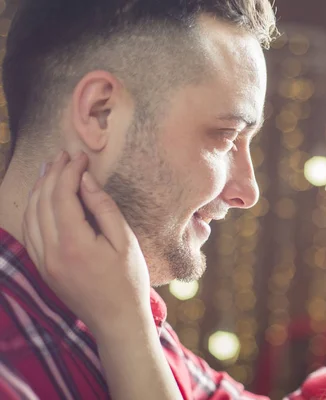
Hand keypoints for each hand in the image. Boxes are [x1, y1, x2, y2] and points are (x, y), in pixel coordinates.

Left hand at [22, 150, 151, 336]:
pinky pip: (30, 232)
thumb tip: (86, 181)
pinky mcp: (43, 268)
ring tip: (51, 169)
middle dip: (52, 174)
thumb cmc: (129, 281)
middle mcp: (51, 252)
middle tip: (64, 155)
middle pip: (42, 202)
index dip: (69, 172)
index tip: (81, 157)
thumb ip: (104, 209)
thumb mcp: (125, 241)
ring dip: (39, 189)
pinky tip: (43, 198)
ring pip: (30, 215)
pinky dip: (34, 209)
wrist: (117, 320)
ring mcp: (43, 262)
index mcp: (74, 244)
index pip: (62, 196)